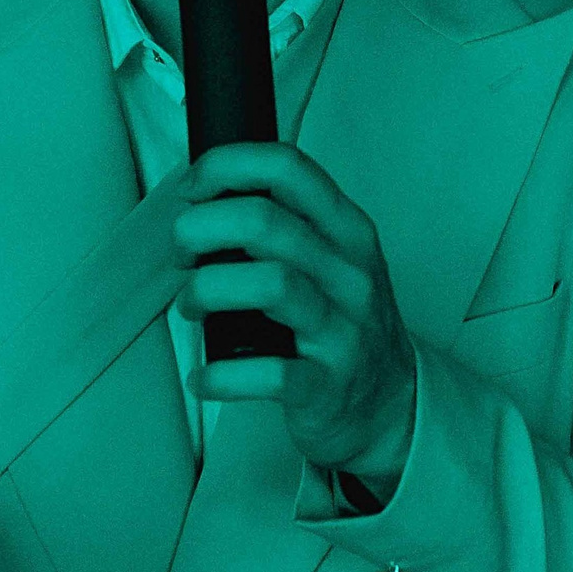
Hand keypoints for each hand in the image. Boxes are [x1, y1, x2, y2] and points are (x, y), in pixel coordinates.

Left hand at [173, 142, 416, 491]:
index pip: (286, 168)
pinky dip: (220, 374)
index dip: (225, 167)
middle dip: (200, 230)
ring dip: (206, 291)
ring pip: (268, 284)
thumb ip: (283, 224)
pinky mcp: (325, 387)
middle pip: (264, 222)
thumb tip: (203, 199)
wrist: (390, 404)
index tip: (193, 190)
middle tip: (182, 254)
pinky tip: (203, 376)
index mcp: (347, 231)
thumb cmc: (343, 323)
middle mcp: (349, 275)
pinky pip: (267, 373)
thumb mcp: (332, 259)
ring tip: (191, 307)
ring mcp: (343, 331)